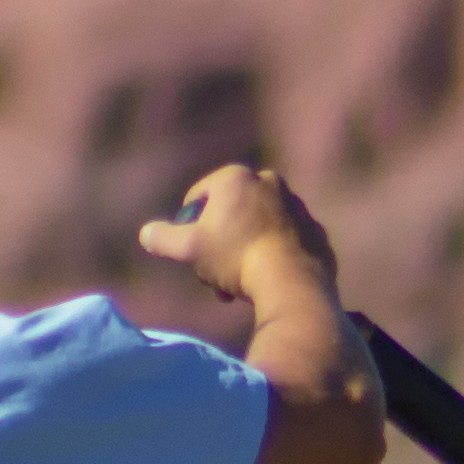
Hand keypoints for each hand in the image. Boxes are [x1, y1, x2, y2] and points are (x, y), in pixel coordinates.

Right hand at [142, 166, 336, 303]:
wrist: (293, 283)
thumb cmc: (236, 258)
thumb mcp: (190, 249)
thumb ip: (164, 239)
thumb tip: (147, 234)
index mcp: (236, 177)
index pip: (199, 198)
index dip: (189, 227)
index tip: (193, 255)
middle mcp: (270, 182)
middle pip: (231, 214)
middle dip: (219, 245)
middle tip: (215, 277)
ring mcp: (297, 205)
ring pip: (258, 229)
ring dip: (245, 253)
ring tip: (239, 286)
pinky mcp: (316, 230)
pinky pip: (285, 243)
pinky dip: (274, 258)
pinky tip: (268, 282)